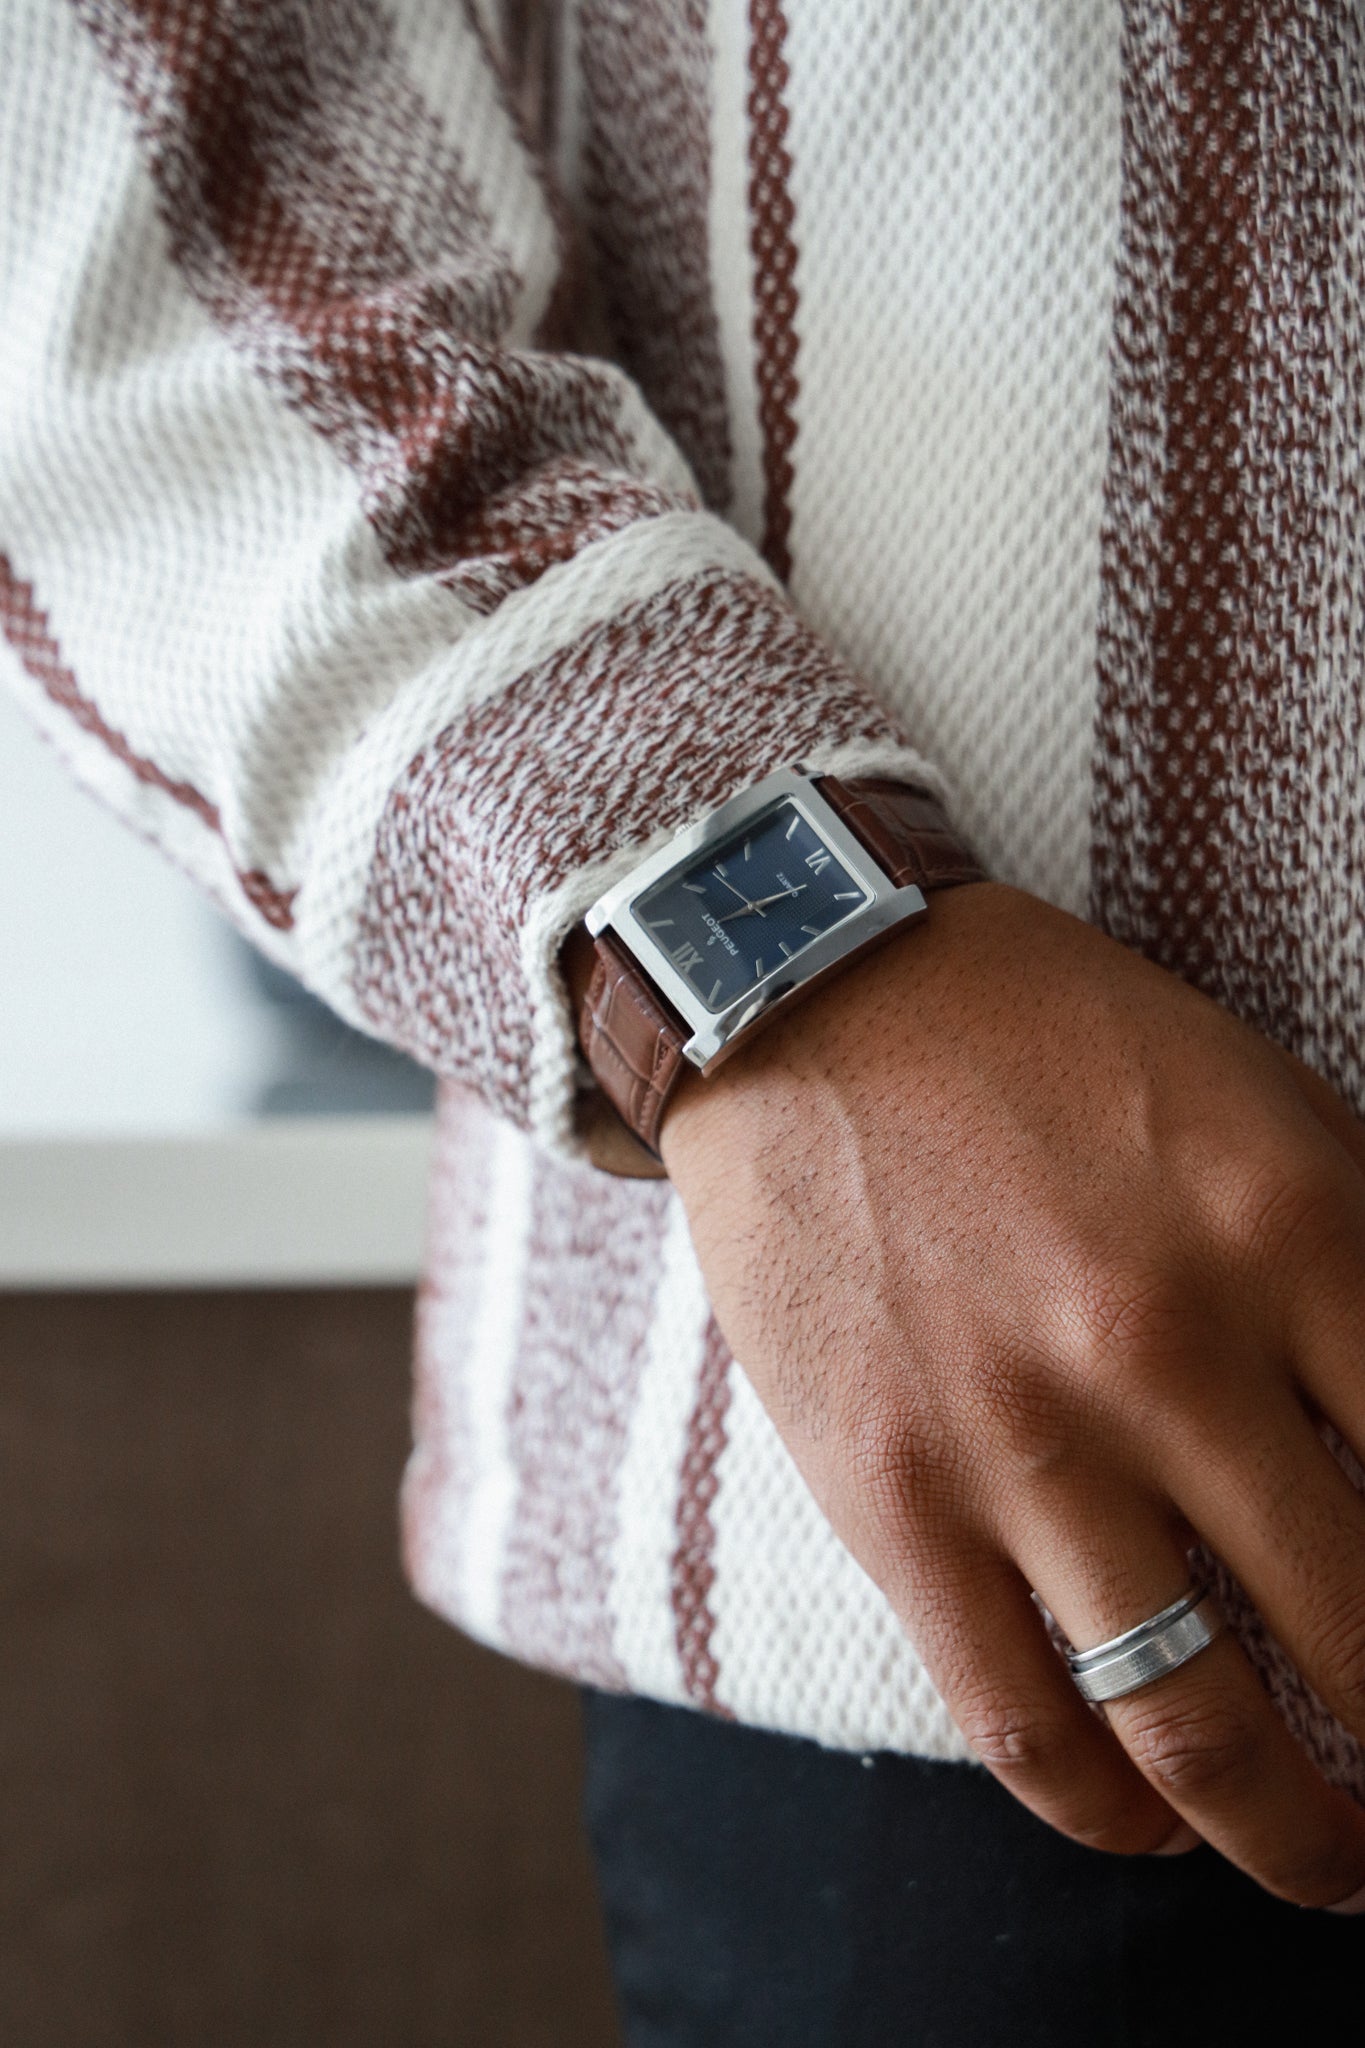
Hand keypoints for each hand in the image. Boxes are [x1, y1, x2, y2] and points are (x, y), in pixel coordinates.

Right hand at [659, 881, 1364, 1906]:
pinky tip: (1156, 1823)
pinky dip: (1111, 1814)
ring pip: (1201, 1718)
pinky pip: (1024, 1721)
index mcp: (1294, 1224)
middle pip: (1363, 1625)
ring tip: (1332, 1863)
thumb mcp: (1262, 1099)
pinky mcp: (895, 1494)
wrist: (809, 999)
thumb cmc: (1047, 1043)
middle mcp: (1170, 1344)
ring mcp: (1023, 1433)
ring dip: (1299, 1833)